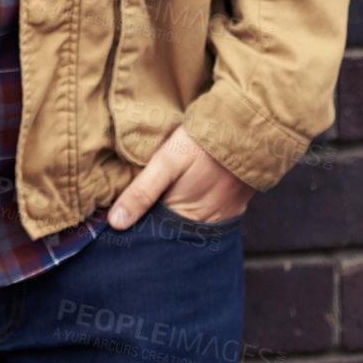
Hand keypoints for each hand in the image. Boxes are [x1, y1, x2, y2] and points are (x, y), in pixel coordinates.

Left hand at [106, 124, 253, 229]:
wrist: (247, 127)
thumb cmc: (203, 143)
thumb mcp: (167, 161)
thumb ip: (142, 191)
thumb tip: (115, 223)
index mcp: (187, 220)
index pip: (156, 236)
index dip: (140, 226)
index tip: (122, 220)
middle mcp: (207, 227)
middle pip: (175, 233)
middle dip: (158, 225)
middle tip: (140, 209)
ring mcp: (224, 218)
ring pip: (193, 226)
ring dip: (179, 217)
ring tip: (164, 200)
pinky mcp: (235, 206)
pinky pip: (211, 217)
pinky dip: (198, 210)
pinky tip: (189, 195)